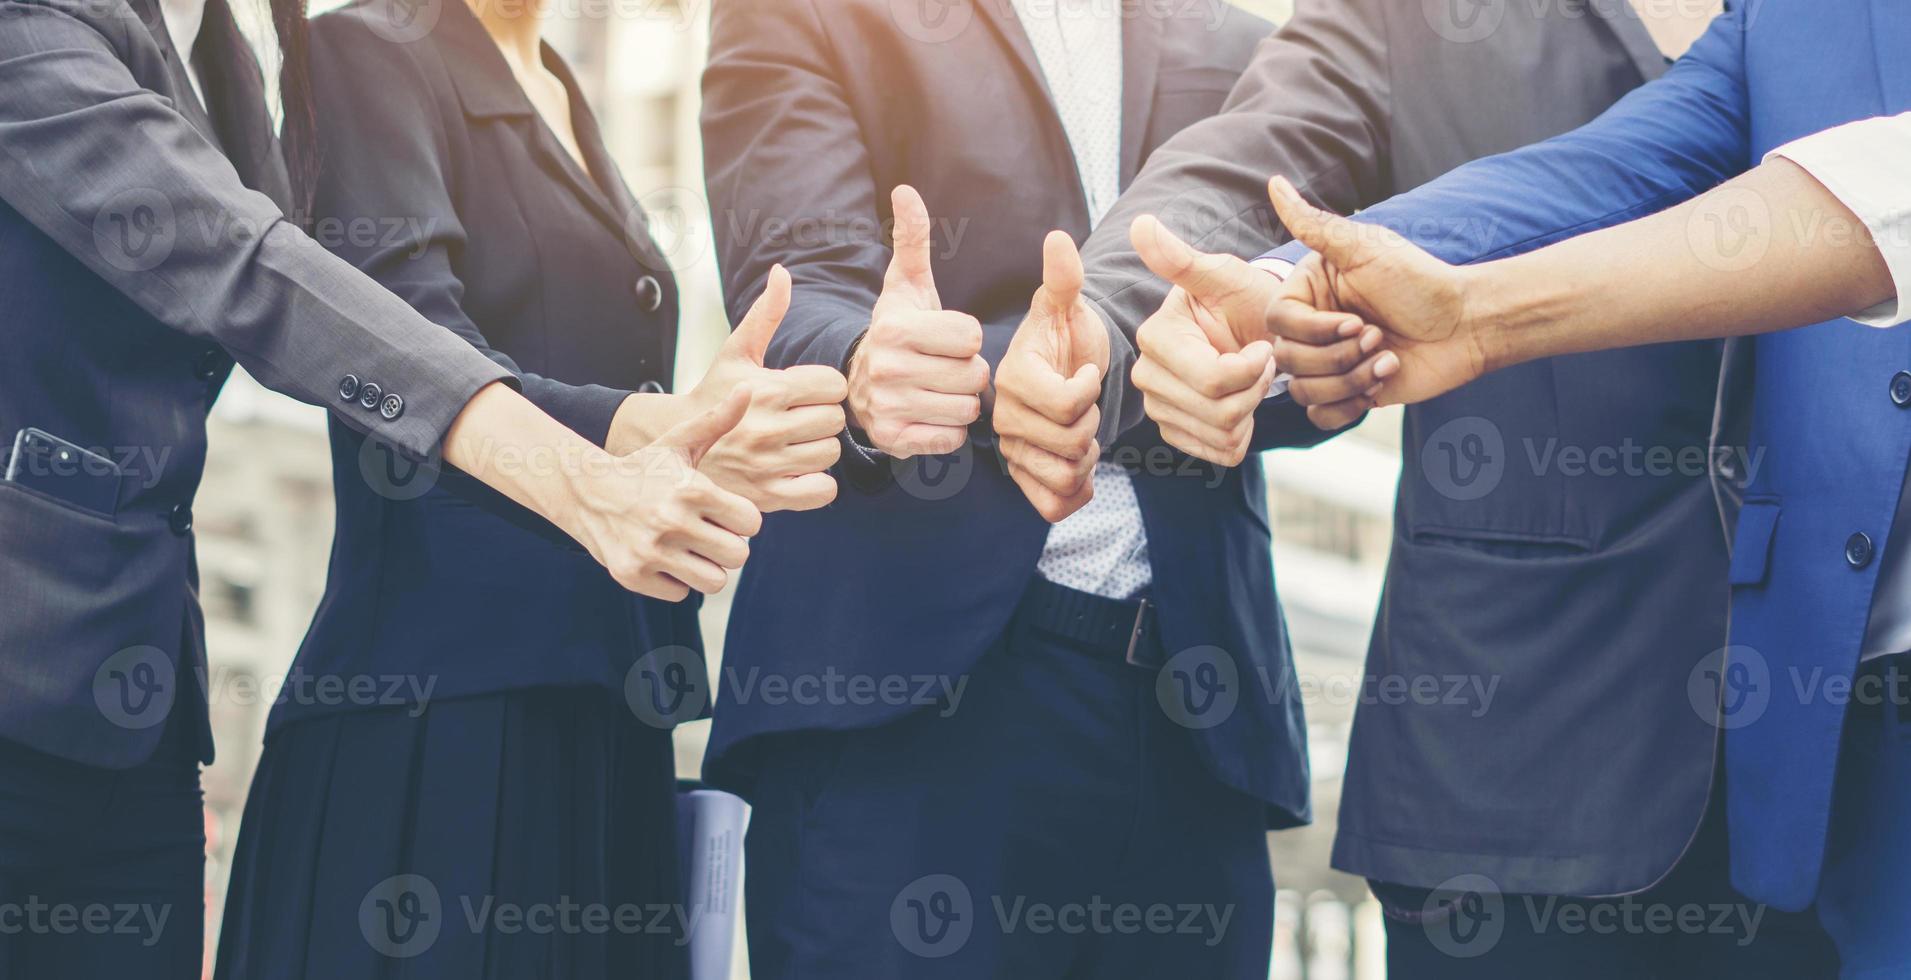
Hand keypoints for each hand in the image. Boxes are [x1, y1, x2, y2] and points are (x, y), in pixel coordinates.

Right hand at [566, 389, 763, 601]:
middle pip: (737, 555)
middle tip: (708, 534)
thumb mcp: (679, 443)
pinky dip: (676, 581)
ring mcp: (650, 551)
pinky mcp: (632, 575)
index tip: (723, 513)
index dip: (741, 520)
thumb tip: (746, 390)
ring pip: (714, 580)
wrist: (585, 491)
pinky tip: (664, 559)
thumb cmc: (644, 469)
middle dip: (728, 546)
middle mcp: (671, 520)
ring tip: (690, 549)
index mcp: (691, 489)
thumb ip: (717, 421)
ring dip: (706, 568)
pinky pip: (680, 594)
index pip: (751, 523)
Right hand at [684, 265, 846, 510]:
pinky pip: (823, 491)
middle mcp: (769, 428)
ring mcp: (769, 465)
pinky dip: (817, 483)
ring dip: (819, 449)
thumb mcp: (736, 352)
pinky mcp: (769, 497)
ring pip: (831, 454)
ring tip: (795, 442)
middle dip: (822, 417)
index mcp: (767, 390)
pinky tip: (798, 469)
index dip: (823, 386)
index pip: (833, 385)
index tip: (805, 391)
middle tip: (800, 418)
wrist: (675, 444)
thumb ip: (765, 313)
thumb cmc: (713, 393)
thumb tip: (782, 272)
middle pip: (836, 420)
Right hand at [845, 185, 989, 456]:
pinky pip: (951, 438)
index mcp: (895, 328)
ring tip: (939, 390)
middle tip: (944, 368)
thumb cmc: (898, 331)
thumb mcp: (905, 286)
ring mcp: (889, 407)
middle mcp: (888, 368)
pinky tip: (931, 414)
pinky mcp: (894, 440)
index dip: (966, 338)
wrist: (859, 383)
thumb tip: (905, 190)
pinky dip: (949, 430)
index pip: (971, 336)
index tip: (944, 339)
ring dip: (961, 401)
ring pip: (966, 408)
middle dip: (968, 372)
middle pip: (974, 375)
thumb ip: (911, 239)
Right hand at [995, 230, 1108, 521]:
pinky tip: (1081, 464)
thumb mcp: (1067, 306)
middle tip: (1086, 405)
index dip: (1089, 391)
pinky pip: (1054, 505)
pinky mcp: (1022, 481)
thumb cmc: (1066, 338)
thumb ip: (1063, 278)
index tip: (1087, 372)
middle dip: (1092, 424)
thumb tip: (1058, 240)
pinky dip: (1077, 490)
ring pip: (1064, 477)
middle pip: (1070, 443)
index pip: (1066, 404)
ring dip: (1086, 458)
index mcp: (1012, 376)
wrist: (1063, 373)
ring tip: (1083, 432)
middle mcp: (1002, 417)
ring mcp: (1010, 452)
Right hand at [1127, 212, 1376, 454]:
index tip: (1264, 344)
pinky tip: (1245, 405)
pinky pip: (1219, 452)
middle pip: (1217, 410)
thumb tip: (1141, 223)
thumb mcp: (1224, 276)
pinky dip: (1243, 433)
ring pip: (1221, 433)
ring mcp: (1158, 407)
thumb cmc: (1246, 300)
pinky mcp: (1175, 431)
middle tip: (1264, 361)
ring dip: (1252, 409)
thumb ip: (1182, 259)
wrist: (1256, 330)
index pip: (1213, 378)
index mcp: (1156, 337)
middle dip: (1255, 388)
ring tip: (1254, 380)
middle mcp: (1147, 375)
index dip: (1252, 368)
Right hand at [1262, 176, 1488, 428]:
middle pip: (1288, 360)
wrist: (1466, 325)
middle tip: (1380, 337)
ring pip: (1303, 390)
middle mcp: (1313, 327)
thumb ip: (1313, 224)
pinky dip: (1348, 406)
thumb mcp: (1364, 249)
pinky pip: (1320, 416)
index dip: (1313, 329)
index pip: (1278, 321)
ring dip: (1351, 378)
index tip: (1356, 320)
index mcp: (1310, 293)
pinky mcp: (1347, 393)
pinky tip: (1380, 383)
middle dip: (1338, 355)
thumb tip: (1274, 182)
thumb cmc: (1420, 282)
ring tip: (1387, 359)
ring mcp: (1329, 363)